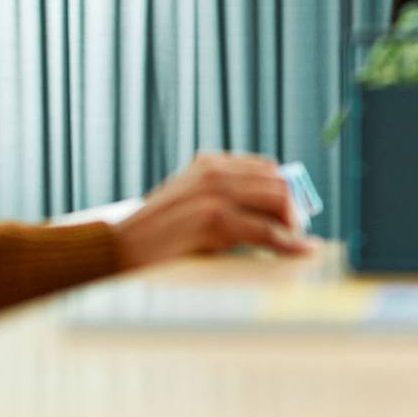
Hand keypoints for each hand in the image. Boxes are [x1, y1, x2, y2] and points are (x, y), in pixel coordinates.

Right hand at [114, 152, 309, 269]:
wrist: (117, 250)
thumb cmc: (156, 237)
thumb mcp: (192, 207)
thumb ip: (227, 201)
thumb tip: (275, 217)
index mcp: (209, 165)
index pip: (267, 168)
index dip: (286, 191)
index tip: (294, 215)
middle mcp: (213, 171)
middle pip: (278, 182)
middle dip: (294, 209)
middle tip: (298, 234)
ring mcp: (213, 192)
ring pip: (279, 201)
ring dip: (293, 225)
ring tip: (294, 244)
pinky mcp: (213, 218)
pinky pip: (266, 230)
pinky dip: (288, 242)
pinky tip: (300, 251)